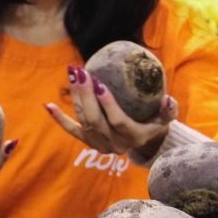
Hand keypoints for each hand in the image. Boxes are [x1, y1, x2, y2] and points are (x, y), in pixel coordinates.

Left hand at [46, 64, 177, 159]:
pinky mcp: (89, 142)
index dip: (107, 104)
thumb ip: (169, 110)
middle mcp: (115, 144)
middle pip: (96, 120)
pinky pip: (73, 131)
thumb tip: (166, 99)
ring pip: (84, 121)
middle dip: (86, 95)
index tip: (99, 83)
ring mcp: (100, 145)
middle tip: (81, 72)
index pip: (118, 121)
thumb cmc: (155, 123)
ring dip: (76, 97)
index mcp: (134, 137)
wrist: (144, 142)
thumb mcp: (166, 119)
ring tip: (73, 74)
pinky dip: (60, 119)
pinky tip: (48, 106)